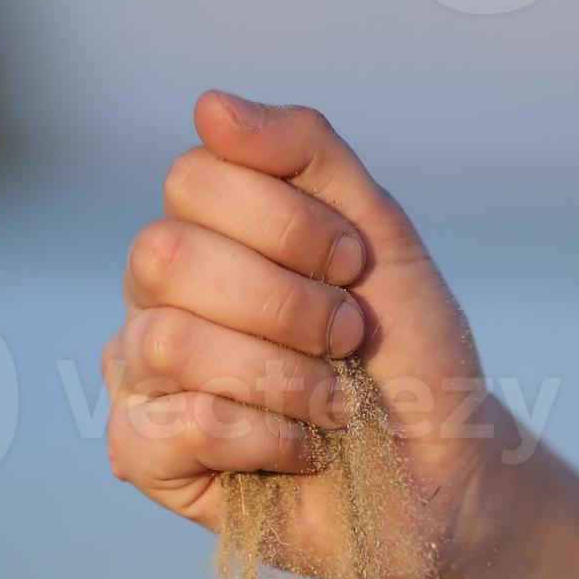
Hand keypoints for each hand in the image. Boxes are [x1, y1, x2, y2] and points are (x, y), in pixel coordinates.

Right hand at [102, 92, 522, 578]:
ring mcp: (141, 378)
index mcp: (203, 233)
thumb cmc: (406, 357)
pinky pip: (179, 426)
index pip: (193, 180)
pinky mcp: (145, 458)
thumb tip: (207, 105)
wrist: (438, 473)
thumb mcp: (378, 233)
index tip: (352, 264)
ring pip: (169, 342)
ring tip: (336, 404)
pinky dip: (261, 437)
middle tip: (348, 337)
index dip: (285, 221)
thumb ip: (304, 152)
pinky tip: (302, 452)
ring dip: (281, 375)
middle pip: (165, 255)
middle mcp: (156, 297)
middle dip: (284, 302)